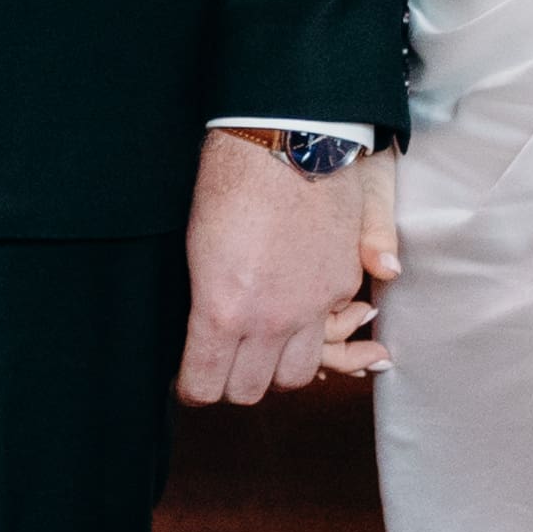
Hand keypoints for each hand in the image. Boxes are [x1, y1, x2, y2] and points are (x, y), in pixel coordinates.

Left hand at [181, 137, 382, 406]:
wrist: (289, 141)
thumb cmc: (229, 186)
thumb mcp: (197, 250)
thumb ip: (207, 308)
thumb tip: (205, 339)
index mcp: (223, 311)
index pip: (205, 386)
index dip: (193, 387)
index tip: (190, 379)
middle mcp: (270, 321)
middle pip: (250, 390)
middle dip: (232, 382)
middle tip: (223, 361)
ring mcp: (313, 308)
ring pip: (296, 376)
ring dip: (276, 368)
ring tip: (262, 346)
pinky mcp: (342, 288)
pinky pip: (328, 333)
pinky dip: (311, 332)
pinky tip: (294, 311)